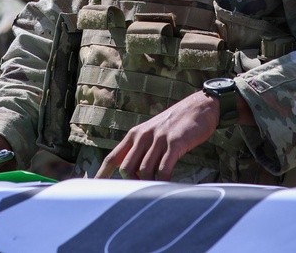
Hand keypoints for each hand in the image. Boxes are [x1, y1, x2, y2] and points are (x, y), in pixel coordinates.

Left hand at [95, 91, 220, 180]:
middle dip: (132, 183)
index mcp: (135, 134)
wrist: (200, 106)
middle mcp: (143, 136)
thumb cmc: (177, 123)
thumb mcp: (153, 132)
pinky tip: (169, 185)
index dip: (102, 175)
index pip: (113, 158)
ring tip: (158, 188)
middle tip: (145, 189)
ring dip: (149, 184)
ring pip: (143, 171)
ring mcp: (158, 139)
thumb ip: (142, 149)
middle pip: (126, 169)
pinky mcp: (174, 143)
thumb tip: (134, 174)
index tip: (96, 188)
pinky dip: (164, 182)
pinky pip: (163, 170)